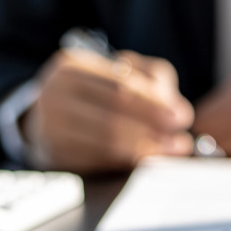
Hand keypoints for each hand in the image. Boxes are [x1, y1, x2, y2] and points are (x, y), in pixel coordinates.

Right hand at [20, 49, 194, 173]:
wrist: (48, 118)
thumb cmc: (95, 93)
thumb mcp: (121, 72)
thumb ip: (152, 80)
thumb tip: (174, 107)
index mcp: (72, 66)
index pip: (120, 86)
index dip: (154, 104)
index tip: (182, 117)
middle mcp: (54, 95)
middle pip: (113, 115)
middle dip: (153, 129)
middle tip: (182, 141)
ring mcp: (49, 128)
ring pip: (107, 142)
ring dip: (146, 150)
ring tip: (171, 151)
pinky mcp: (54, 156)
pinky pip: (98, 162)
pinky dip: (127, 163)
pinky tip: (147, 161)